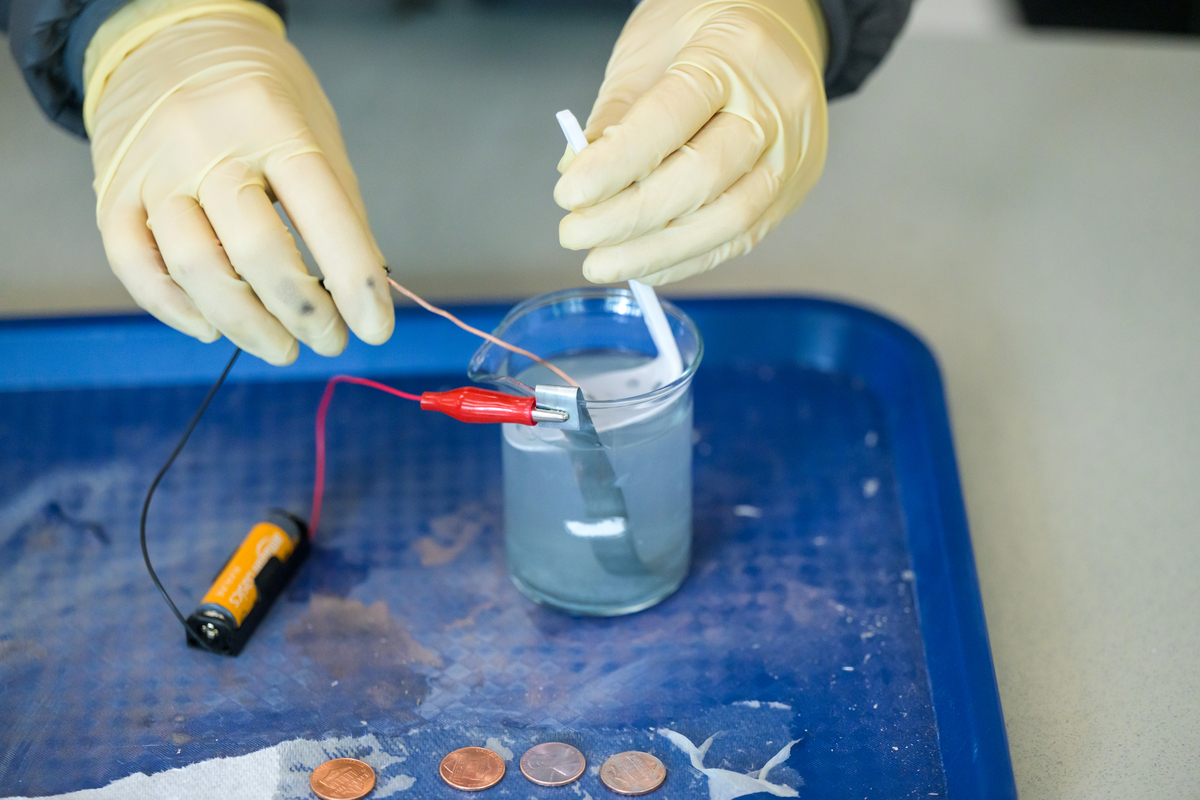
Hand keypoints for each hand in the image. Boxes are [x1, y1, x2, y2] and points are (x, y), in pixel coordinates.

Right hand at [88, 5, 392, 364]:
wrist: (169, 37)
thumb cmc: (262, 96)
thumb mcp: (317, 131)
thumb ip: (338, 209)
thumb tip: (364, 294)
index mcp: (274, 124)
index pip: (323, 213)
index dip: (356, 281)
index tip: (377, 328)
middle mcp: (206, 143)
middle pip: (255, 250)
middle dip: (302, 313)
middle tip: (328, 341)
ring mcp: (153, 169)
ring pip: (194, 267)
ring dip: (244, 325)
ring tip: (281, 347)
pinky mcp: (113, 191)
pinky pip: (134, 265)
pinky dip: (174, 309)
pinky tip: (213, 328)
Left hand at [555, 0, 828, 285]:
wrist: (778, 25)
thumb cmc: (705, 28)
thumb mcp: (649, 48)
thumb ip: (615, 113)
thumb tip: (576, 173)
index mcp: (734, 55)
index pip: (670, 120)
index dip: (615, 166)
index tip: (569, 195)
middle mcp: (775, 108)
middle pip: (702, 177)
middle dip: (629, 217)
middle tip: (574, 234)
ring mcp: (792, 154)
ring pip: (728, 220)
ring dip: (656, 251)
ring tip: (601, 263)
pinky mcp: (792, 190)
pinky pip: (740, 238)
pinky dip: (686, 258)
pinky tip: (644, 267)